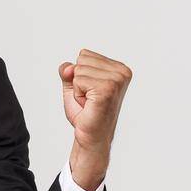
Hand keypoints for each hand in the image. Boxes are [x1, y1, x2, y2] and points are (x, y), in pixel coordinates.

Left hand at [58, 48, 131, 190]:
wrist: (90, 136)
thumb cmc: (85, 113)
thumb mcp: (73, 86)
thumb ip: (68, 71)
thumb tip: (68, 68)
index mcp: (119, 68)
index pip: (85, 54)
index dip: (80, 75)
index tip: (90, 92)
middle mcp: (121, 72)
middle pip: (81, 60)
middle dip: (78, 82)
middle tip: (89, 99)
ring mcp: (116, 80)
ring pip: (78, 70)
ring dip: (78, 89)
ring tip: (89, 103)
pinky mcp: (107, 89)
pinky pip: (78, 80)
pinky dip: (77, 95)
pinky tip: (88, 105)